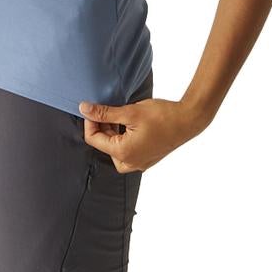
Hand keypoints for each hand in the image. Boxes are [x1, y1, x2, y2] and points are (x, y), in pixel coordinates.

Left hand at [77, 96, 205, 172]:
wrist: (188, 120)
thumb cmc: (162, 116)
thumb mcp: (130, 112)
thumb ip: (104, 113)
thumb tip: (84, 108)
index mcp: (123, 153)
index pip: (93, 139)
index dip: (90, 122)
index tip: (94, 108)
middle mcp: (130, 163)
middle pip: (103, 146)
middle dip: (102, 127)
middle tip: (109, 110)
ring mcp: (140, 163)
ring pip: (115, 149)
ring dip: (113, 133)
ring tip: (121, 116)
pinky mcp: (147, 159)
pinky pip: (127, 152)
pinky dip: (124, 139)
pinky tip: (130, 125)